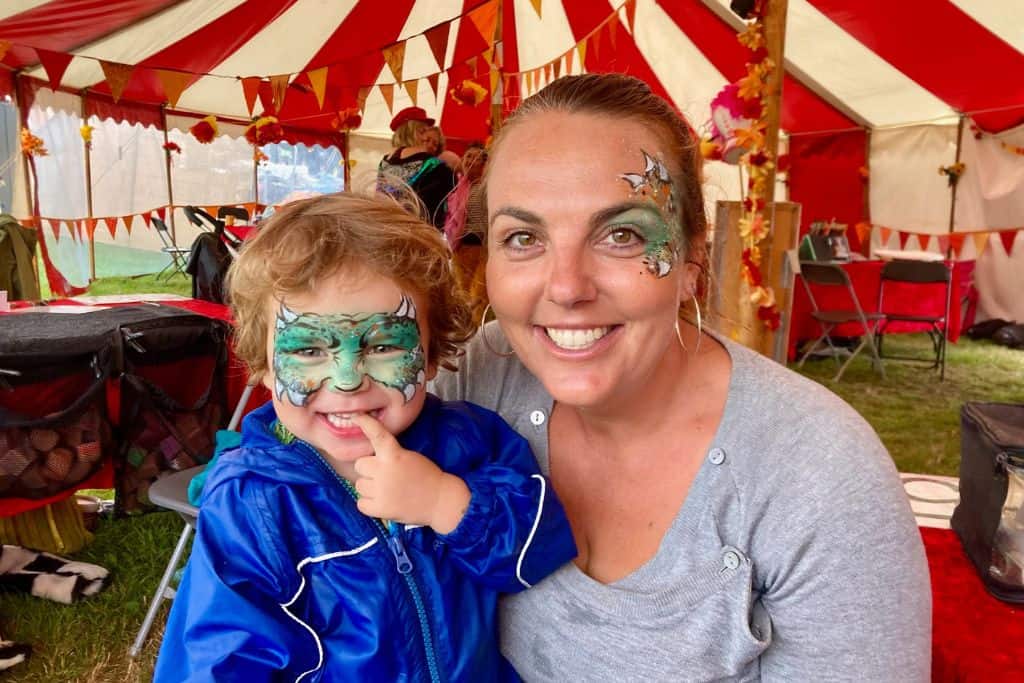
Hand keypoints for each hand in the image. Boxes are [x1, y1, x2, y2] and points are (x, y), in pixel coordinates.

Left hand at [351, 413, 469, 533]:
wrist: (440, 500)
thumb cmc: (427, 476)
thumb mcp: (410, 457)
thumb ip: (390, 455)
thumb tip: (371, 458)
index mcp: (395, 456)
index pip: (377, 436)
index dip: (366, 425)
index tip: (356, 416)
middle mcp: (384, 472)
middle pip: (360, 465)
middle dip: (369, 469)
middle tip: (383, 475)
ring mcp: (380, 491)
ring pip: (359, 485)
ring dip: (370, 487)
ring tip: (386, 490)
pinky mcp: (379, 509)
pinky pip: (361, 503)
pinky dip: (370, 504)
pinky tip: (383, 502)